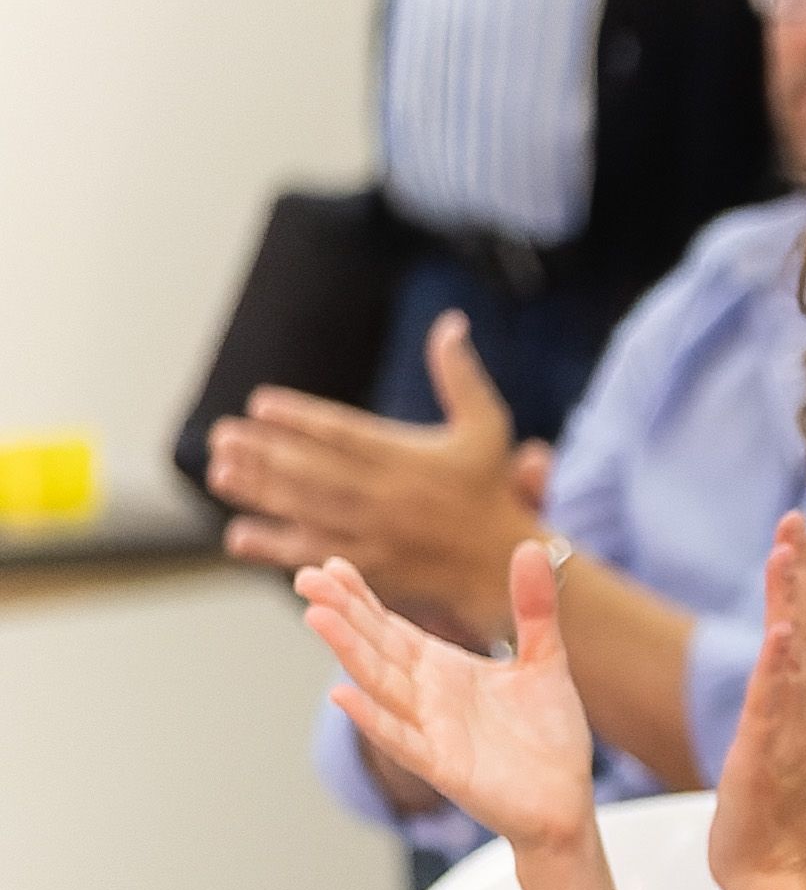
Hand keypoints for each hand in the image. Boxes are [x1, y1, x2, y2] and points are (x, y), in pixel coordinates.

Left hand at [213, 314, 545, 639]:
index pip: (345, 433)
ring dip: (259, 491)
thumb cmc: (489, 487)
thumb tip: (451, 322)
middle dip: (264, 452)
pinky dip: (275, 547)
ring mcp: (377, 533)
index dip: (301, 418)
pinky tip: (238, 534)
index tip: (261, 403)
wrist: (502, 559)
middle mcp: (389, 494)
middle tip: (222, 437)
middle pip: (315, 470)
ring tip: (220, 472)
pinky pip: (316, 554)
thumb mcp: (486, 425)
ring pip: (307, 509)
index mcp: (410, 457)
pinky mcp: (371, 566)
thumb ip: (460, 375)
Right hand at [297, 545, 596, 851]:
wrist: (565, 800)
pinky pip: (402, 739)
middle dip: (342, 613)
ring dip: (349, 653)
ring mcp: (430, 731)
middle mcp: (427, 697)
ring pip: (380, 685)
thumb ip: (535, 608)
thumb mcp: (545, 660)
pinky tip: (343, 694)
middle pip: (376, 648)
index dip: (361, 598)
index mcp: (443, 669)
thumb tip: (530, 547)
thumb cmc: (547, 735)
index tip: (331, 564)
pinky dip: (373, 718)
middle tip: (304, 576)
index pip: (392, 627)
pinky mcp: (443, 767)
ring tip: (316, 617)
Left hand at [707, 514, 805, 889]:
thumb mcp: (796, 741)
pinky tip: (780, 628)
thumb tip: (797, 657)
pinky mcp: (770, 755)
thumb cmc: (779, 814)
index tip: (802, 534)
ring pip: (802, 654)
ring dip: (796, 600)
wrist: (775, 871)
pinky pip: (778, 703)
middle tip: (794, 521)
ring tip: (787, 551)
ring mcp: (798, 732)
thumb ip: (800, 698)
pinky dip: (783, 665)